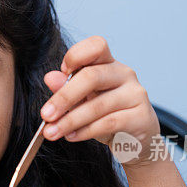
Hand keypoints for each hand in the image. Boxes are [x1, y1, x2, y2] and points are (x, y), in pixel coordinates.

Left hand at [40, 36, 160, 167]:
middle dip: (64, 97)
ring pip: (98, 105)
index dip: (76, 55)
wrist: (135, 140)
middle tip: (46, 115)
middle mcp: (124, 74)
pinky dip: (85, 131)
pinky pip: (108, 123)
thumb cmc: (106, 114)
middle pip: (92, 76)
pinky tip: (71, 136)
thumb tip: (50, 78)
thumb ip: (66, 88)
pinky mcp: (140, 117)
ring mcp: (135, 94)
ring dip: (70, 120)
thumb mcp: (83, 100)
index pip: (96, 46)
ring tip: (52, 132)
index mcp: (108, 64)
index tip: (61, 72)